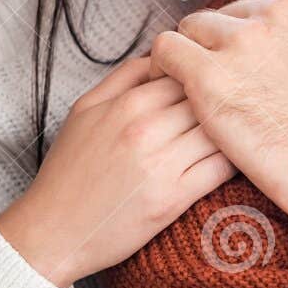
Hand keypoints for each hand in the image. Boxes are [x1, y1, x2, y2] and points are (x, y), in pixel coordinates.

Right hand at [0, 58, 234, 287]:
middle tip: (230, 110)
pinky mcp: (174, 199)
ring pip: (218, 129)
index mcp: (126, 104)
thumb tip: (161, 55)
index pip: (186, 72)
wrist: (52, 232)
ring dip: (231, 129)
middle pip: (207, 97)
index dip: (202, 79)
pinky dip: (233, 160)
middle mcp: (146, 129)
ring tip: (235, 133)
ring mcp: (162, 164)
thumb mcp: (84, 110)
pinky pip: (221, 168)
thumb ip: (123, 77)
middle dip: (220, 101)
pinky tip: (231, 160)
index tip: (207, 91)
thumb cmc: (68, 172)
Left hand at [150, 0, 287, 219]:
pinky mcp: (211, 74)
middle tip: (221, 81)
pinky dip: (165, 68)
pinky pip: (167, 50)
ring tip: (194, 89)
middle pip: (225, 15)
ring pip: (192, 28)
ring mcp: (243, 40)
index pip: (258, 5)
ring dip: (192, 56)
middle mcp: (278, 10)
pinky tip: (173, 92)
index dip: (246, 36)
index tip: (244, 62)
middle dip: (220, 46)